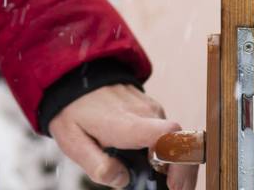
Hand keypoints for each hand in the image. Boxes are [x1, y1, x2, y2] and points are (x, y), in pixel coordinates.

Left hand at [50, 85, 196, 189]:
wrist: (71, 75)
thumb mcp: (73, 142)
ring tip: (157, 177)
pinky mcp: (149, 105)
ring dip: (171, 161)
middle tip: (172, 188)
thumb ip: (97, 165)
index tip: (173, 185)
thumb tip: (123, 180)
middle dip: (182, 171)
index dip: (180, 162)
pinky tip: (149, 160)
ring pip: (173, 138)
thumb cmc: (72, 110)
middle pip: (180, 143)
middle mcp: (144, 112)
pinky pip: (165, 130)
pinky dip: (164, 149)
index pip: (169, 136)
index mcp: (127, 123)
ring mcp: (149, 106)